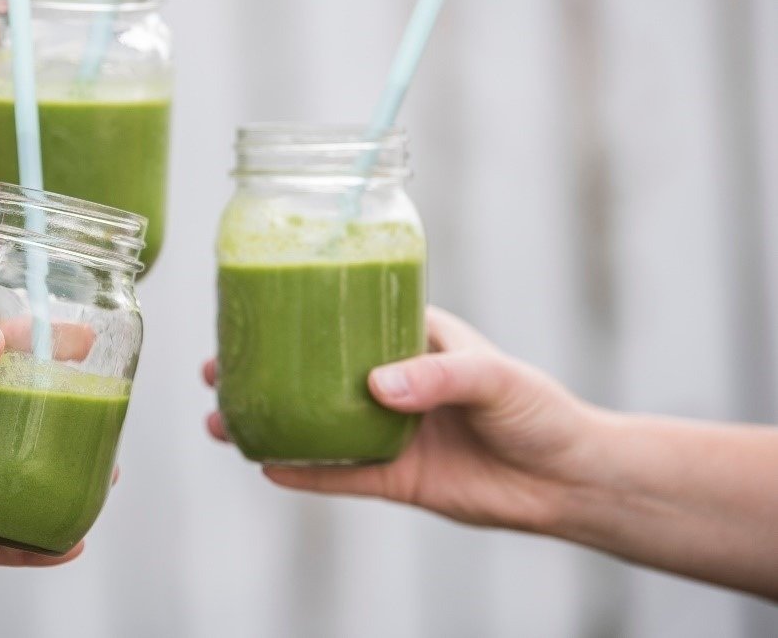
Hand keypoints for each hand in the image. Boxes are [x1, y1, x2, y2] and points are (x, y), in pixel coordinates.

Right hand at [204, 306, 607, 532]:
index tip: (251, 305)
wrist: (569, 480)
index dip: (296, 310)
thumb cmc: (538, 409)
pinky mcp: (393, 478)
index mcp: (410, 339)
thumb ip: (437, 376)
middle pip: (311, 371)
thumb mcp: (494, 377)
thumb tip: (376, 386)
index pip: (343, 315)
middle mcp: (389, 382)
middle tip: (215, 369)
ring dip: (268, 421)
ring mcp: (387, 430)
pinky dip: (303, 472)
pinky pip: (338, 475)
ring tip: (221, 421)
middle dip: (261, 369)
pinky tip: (265, 464)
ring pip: (313, 424)